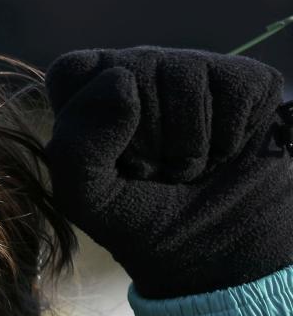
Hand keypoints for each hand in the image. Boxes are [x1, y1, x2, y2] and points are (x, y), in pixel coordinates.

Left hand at [45, 47, 292, 297]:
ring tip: (182, 167)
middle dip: (141, 141)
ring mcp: (190, 69)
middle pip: (132, 72)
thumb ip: (76, 146)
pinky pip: (233, 91)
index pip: (72, 71)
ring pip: (185, 79)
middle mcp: (136, 70)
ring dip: (186, 146)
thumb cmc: (136, 217)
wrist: (206, 246)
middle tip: (149, 170)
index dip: (87, 115)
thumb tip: (121, 81)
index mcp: (88, 94)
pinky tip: (219, 154)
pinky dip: (226, 140)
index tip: (104, 158)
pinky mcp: (241, 80)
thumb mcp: (85, 197)